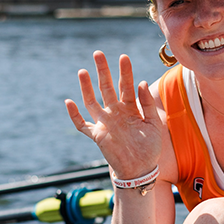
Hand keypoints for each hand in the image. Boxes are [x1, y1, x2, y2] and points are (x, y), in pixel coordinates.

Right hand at [65, 51, 162, 179]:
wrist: (141, 170)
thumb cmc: (150, 148)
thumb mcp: (154, 124)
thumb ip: (148, 104)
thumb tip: (142, 83)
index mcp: (130, 108)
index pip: (126, 86)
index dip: (125, 72)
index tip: (123, 57)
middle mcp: (116, 113)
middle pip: (106, 88)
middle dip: (103, 71)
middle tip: (98, 53)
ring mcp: (105, 123)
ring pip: (92, 101)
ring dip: (86, 87)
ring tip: (83, 71)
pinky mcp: (97, 135)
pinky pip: (82, 124)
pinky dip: (74, 115)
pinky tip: (69, 102)